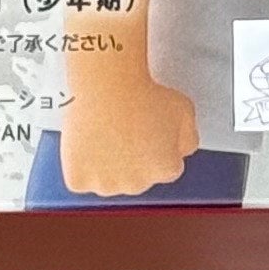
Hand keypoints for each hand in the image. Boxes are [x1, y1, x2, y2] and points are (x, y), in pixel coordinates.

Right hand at [59, 77, 198, 196]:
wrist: (108, 85)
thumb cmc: (143, 93)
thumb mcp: (185, 110)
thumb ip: (189, 138)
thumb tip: (182, 150)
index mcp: (165, 169)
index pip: (165, 168)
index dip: (157, 147)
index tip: (148, 131)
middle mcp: (137, 184)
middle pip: (137, 177)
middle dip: (133, 158)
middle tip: (126, 128)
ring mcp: (106, 185)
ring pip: (108, 180)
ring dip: (107, 164)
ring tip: (106, 130)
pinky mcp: (79, 180)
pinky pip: (80, 177)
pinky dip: (81, 164)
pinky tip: (87, 142)